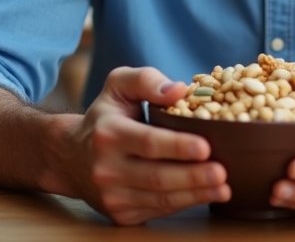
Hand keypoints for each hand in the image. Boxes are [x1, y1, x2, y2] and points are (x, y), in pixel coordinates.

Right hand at [66, 66, 230, 224]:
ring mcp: (112, 195)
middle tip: (222, 173)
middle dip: (193, 176)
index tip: (205, 147)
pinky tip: (205, 195)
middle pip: (157, 177)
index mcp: (109, 133)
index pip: (148, 142)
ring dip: (195, 194)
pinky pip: (158, 210)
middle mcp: (106, 168)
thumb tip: (179, 90)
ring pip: (160, 199)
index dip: (178, 147)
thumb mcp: (118, 85)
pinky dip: (184, 204)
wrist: (70, 156)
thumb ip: (146, 80)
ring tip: (223, 187)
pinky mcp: (120, 214)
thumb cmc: (105, 115)